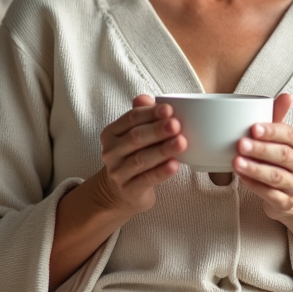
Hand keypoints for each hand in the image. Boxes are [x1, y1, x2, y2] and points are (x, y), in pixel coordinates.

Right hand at [93, 94, 185, 214]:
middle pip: (136, 138)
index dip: (150, 113)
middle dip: (158, 130)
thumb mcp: (132, 135)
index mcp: (111, 133)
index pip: (131, 119)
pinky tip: (174, 165)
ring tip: (181, 143)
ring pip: (141, 159)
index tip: (169, 109)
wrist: (118, 193)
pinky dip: (161, 172)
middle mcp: (111, 152)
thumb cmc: (131, 157)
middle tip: (177, 124)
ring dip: (162, 150)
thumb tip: (147, 98)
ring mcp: (118, 173)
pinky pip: (146, 179)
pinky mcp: (129, 190)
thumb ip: (141, 116)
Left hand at [233, 93, 292, 222]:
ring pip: (275, 177)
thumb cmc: (284, 162)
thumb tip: (286, 96)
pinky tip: (241, 177)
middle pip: (282, 156)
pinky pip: (269, 195)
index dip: (272, 131)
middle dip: (260, 149)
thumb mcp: (284, 140)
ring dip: (254, 168)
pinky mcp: (286, 203)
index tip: (254, 127)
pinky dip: (254, 186)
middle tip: (240, 143)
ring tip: (236, 162)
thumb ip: (279, 118)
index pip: (291, 135)